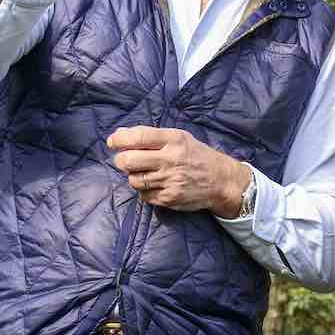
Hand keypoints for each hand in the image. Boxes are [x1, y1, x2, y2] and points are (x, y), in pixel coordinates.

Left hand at [106, 126, 249, 214]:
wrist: (221, 180)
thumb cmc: (196, 155)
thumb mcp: (179, 138)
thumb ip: (151, 136)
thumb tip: (119, 135)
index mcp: (174, 140)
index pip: (138, 137)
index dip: (119, 140)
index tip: (113, 142)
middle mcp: (171, 159)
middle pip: (129, 160)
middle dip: (121, 160)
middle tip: (124, 160)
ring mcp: (170, 180)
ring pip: (134, 179)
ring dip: (134, 176)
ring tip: (144, 172)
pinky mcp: (169, 198)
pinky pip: (144, 195)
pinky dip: (145, 190)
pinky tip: (155, 184)